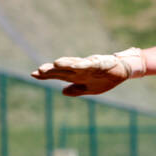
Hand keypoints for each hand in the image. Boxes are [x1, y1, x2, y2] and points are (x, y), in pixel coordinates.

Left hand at [31, 47, 146, 95]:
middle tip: (37, 71)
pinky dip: (80, 64)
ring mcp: (88, 66)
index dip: (46, 75)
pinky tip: (72, 65)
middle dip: (51, 70)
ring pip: (73, 65)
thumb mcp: (90, 89)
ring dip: (64, 64)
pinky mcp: (98, 63)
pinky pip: (88, 64)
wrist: (123, 71)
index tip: (33, 74)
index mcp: (76, 76)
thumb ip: (76, 90)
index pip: (58, 75)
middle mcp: (79, 69)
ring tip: (53, 64)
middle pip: (62, 69)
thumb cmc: (106, 79)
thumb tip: (62, 92)